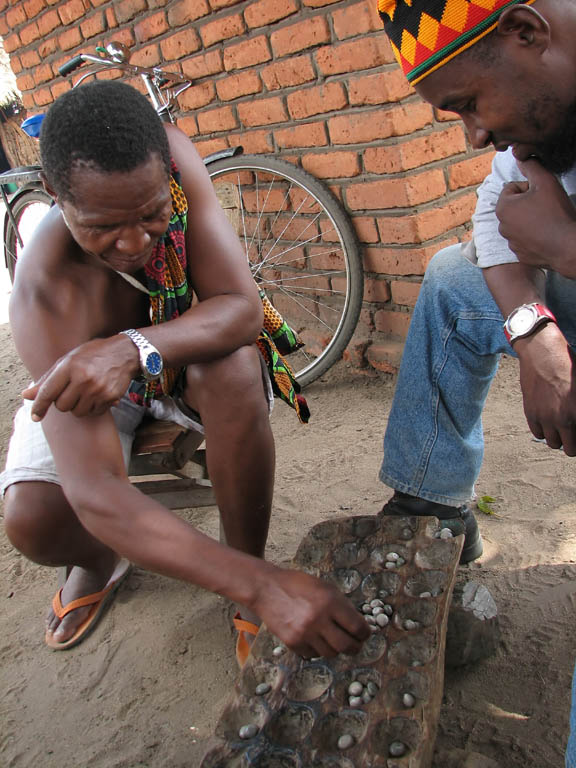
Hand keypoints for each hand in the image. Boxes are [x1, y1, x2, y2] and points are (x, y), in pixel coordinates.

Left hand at [22, 335, 138, 419]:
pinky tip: (97, 395)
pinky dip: (93, 407)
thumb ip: (47, 379)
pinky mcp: (110, 397)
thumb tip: (26, 396)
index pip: (48, 392)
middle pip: (62, 406)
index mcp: (69, 366)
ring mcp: (97, 389)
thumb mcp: (68, 360)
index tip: (35, 417)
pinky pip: (93, 412)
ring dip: (78, 406)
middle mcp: (83, 378)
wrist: (125, 352)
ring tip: (86, 392)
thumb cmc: (93, 355)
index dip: (39, 406)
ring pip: (77, 412)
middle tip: (72, 390)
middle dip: (64, 402)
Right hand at [252, 567, 369, 658]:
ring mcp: (305, 633)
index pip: (357, 628)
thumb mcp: (324, 587)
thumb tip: (358, 625)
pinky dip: (318, 649)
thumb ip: (342, 605)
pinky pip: (314, 654)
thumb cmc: (298, 584)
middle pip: (347, 646)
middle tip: (355, 644)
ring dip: (336, 648)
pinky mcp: (293, 643)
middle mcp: (318, 619)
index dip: (365, 633)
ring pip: (331, 653)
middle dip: (355, 647)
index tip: (364, 634)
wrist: (266, 589)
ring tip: (333, 639)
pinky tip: (316, 638)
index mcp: (330, 602)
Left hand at [496, 158, 575, 277]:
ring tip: (547, 221)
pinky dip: (534, 235)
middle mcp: (501, 226)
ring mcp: (510, 242)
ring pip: (520, 222)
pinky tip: (546, 234)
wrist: (567, 246)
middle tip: (546, 206)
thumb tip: (521, 157)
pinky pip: (525, 239)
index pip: (512, 187)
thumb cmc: (556, 213)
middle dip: (529, 203)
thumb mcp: (546, 182)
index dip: (530, 187)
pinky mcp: (520, 254)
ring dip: (531, 218)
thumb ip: (531, 167)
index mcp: (503, 207)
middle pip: (515, 206)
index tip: (543, 194)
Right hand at [516, 323, 575, 454]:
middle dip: (572, 443)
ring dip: (558, 437)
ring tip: (560, 427)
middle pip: (569, 449)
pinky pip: (537, 433)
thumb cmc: (568, 365)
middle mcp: (562, 418)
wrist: (542, 353)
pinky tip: (548, 421)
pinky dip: (544, 430)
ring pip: (552, 443)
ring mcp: (545, 417)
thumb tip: (575, 417)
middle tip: (573, 433)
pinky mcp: (531, 412)